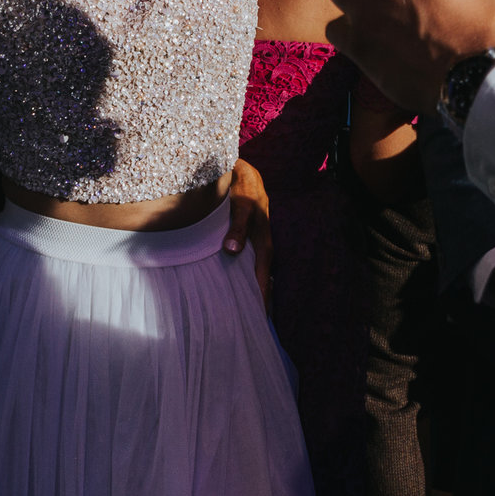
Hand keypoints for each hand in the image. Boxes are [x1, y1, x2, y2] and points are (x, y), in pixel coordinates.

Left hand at [224, 158, 273, 303]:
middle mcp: (260, 246)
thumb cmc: (243, 188)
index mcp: (263, 242)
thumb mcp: (242, 206)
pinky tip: (231, 285)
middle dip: (258, 299)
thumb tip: (232, 251)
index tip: (260, 317)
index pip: (263, 276)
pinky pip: (244, 263)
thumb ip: (237, 227)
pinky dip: (241, 276)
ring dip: (250, 289)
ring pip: (252, 271)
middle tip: (252, 323)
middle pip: (260, 278)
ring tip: (244, 312)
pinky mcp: (243, 239)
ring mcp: (252, 243)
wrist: (242, 171)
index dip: (262, 296)